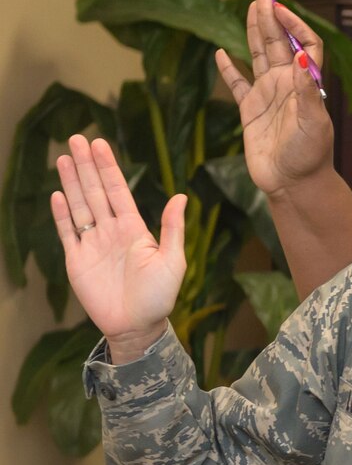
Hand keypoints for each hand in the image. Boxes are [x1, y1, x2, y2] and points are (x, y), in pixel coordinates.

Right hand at [52, 135, 183, 358]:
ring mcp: (92, 244)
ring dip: (71, 183)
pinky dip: (61, 215)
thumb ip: (172, 229)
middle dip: (86, 166)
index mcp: (134, 229)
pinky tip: (58, 194)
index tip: (99, 144)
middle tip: (77, 138)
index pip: (118, 191)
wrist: (137, 326)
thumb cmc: (159, 297)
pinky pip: (67, 233)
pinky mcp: (77, 260)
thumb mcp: (172, 261)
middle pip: (95, 192)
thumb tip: (181, 196)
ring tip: (64, 158)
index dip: (108, 168)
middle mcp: (111, 231)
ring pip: (79, 206)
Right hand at [216, 0, 333, 196]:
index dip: (295, 24)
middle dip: (271, 16)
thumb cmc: (310, 157)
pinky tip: (220, 53)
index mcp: (304, 84)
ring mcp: (267, 96)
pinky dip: (228, 69)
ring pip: (258, 55)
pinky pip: (237, 84)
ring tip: (251, 7)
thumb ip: (307, 90)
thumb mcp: (314, 123)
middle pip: (278, 42)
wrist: (294, 184)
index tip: (280, 8)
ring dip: (255, 31)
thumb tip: (300, 56)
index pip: (304, 44)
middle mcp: (286, 85)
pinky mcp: (250, 111)